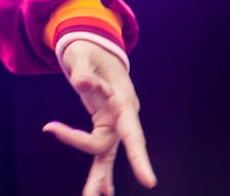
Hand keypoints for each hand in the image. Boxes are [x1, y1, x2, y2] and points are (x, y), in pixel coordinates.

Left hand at [43, 39, 155, 195]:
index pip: (132, 130)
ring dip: (98, 177)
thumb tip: (81, 84)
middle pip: (111, 146)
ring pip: (106, 155)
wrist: (95, 47)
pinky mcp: (103, 125)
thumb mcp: (83, 54)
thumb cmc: (90, 50)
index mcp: (122, 99)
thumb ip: (83, 70)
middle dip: (102, 171)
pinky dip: (98, 169)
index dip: (139, 156)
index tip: (148, 182)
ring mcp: (113, 122)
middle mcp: (121, 115)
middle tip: (96, 194)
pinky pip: (99, 150)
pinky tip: (100, 191)